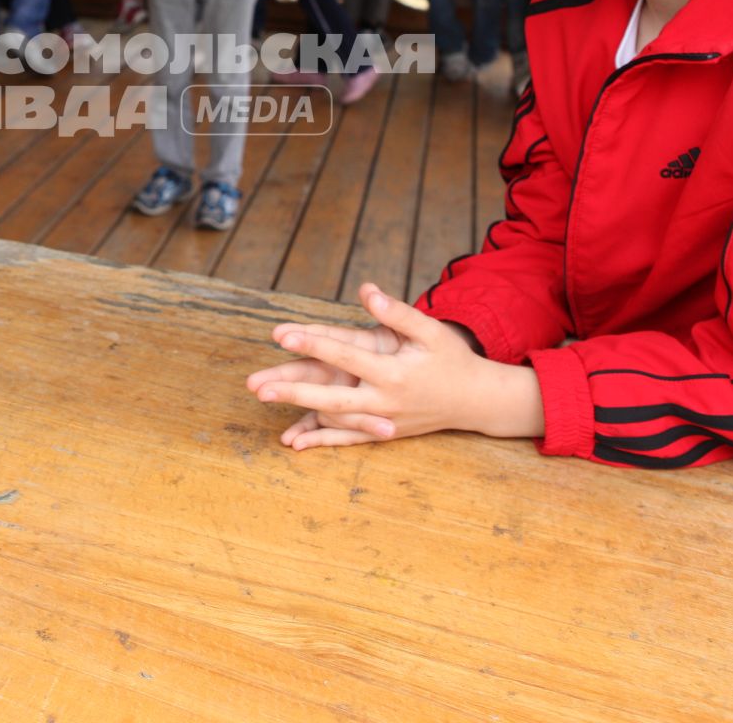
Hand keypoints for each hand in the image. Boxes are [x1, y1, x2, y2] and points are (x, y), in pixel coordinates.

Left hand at [245, 283, 544, 446]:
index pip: (345, 356)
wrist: (476, 400)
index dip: (312, 344)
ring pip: (334, 420)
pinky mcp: (383, 433)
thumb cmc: (451, 359)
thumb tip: (365, 290)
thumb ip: (397, 312)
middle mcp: (385, 401)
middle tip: (256, 385)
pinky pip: (347, 440)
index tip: (281, 334)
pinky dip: (320, 440)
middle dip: (292, 392)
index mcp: (394, 373)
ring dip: (299, 415)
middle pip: (331, 397)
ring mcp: (383, 421)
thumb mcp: (430, 331)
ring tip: (265, 404)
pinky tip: (292, 442)